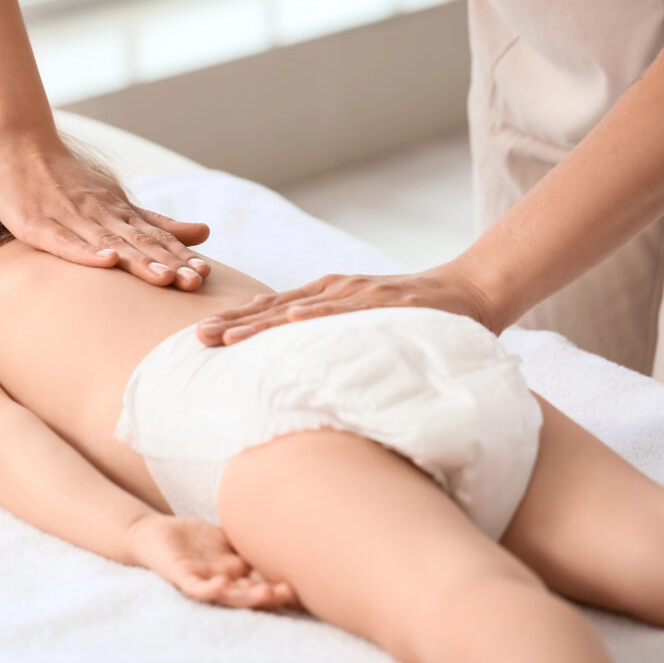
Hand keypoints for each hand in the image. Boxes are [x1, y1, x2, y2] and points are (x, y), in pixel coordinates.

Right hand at [0, 137, 212, 289]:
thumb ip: (157, 222)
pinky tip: (107, 262)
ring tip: (164, 278)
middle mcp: (100, 214)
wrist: (15, 145)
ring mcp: (68, 219)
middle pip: (139, 242)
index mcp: (119, 212)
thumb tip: (205, 233)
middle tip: (195, 282)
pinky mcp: (38, 225)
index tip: (206, 274)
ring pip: (109, 242)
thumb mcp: (116, 200)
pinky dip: (86, 252)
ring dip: (138, 261)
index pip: (155, 237)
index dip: (181, 256)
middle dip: (168, 263)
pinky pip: (64, 242)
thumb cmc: (65, 179)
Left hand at [127, 513, 301, 612]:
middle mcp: (224, 581)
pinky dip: (210, 588)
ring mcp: (204, 580)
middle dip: (270, 596)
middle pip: (249, 594)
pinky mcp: (182, 577)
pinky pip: (197, 587)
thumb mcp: (229, 536)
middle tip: (290, 593)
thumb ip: (251, 534)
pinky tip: (221, 583)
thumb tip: (281, 515)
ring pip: (228, 595)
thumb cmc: (194, 538)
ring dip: (246, 597)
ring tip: (264, 594)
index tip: (304, 584)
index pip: (263, 583)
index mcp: (237, 573)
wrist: (156, 533)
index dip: (281, 586)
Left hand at [196, 266, 499, 345]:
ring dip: (261, 323)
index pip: (270, 311)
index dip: (235, 322)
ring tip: (225, 337)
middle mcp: (334, 291)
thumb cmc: (411, 316)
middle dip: (233, 323)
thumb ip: (330, 340)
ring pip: (300, 310)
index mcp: (324, 298)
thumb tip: (296, 371)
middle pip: (273, 309)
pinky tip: (292, 321)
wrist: (468, 293)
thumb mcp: (362, 327)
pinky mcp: (385, 300)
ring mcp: (358, 294)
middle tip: (195, 339)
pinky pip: (347, 310)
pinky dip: (319, 315)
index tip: (198, 338)